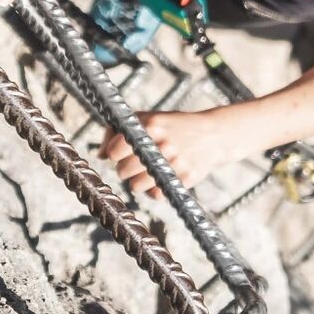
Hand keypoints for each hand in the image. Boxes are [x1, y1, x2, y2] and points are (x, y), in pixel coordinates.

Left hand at [97, 108, 249, 197]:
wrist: (213, 135)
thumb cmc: (173, 126)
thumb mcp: (149, 118)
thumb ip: (119, 130)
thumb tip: (99, 154)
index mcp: (151, 127)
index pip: (115, 150)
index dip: (114, 153)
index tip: (120, 153)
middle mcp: (162, 145)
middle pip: (123, 171)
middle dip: (124, 169)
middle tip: (135, 163)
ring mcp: (174, 163)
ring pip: (136, 186)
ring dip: (139, 181)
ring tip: (148, 171)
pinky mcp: (185, 178)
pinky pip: (156, 195)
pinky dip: (155, 190)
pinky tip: (161, 178)